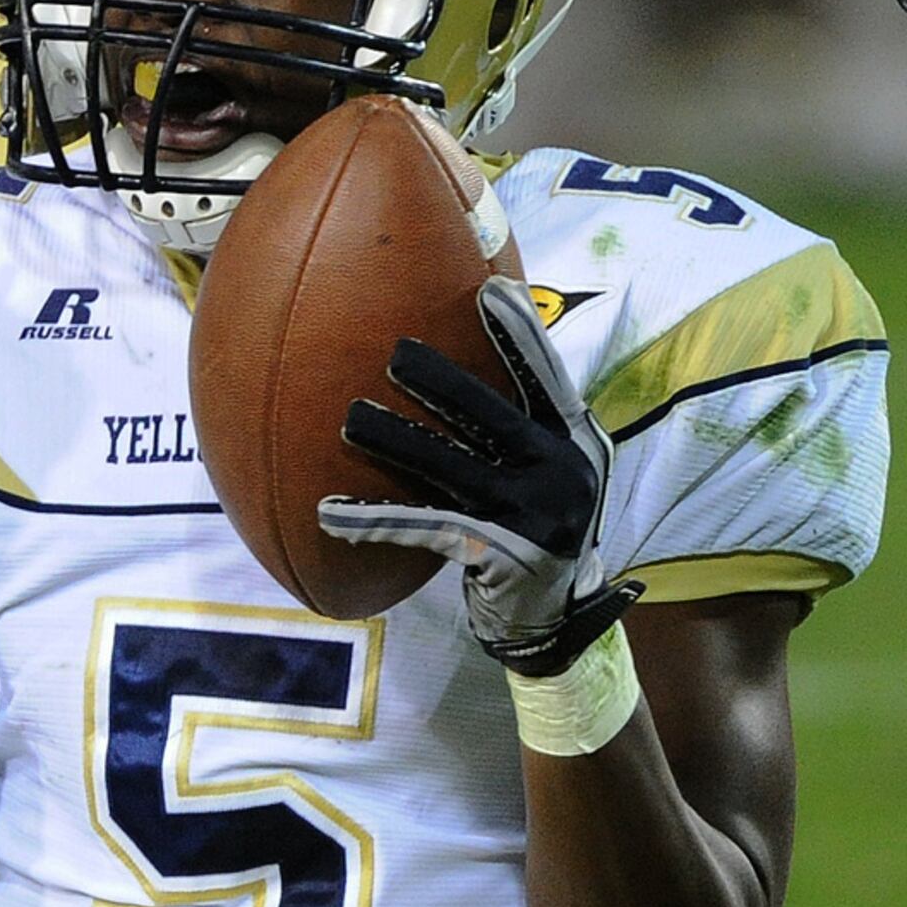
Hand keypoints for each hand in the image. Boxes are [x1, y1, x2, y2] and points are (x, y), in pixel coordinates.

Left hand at [319, 277, 639, 675]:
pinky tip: (331, 511)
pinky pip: (426, 527)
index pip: (548, 380)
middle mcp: (563, 475)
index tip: (491, 291)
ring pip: (452, 469)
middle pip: (495, 418)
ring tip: (351, 419)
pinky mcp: (498, 555)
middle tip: (395, 352)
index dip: (522, 336)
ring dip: (397, 441)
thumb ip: (523, 424)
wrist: (556, 616)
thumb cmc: (537, 524)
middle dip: (444, 383)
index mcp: (575, 443)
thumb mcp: (551, 470)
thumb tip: (462, 362)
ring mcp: (534, 518)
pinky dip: (376, 519)